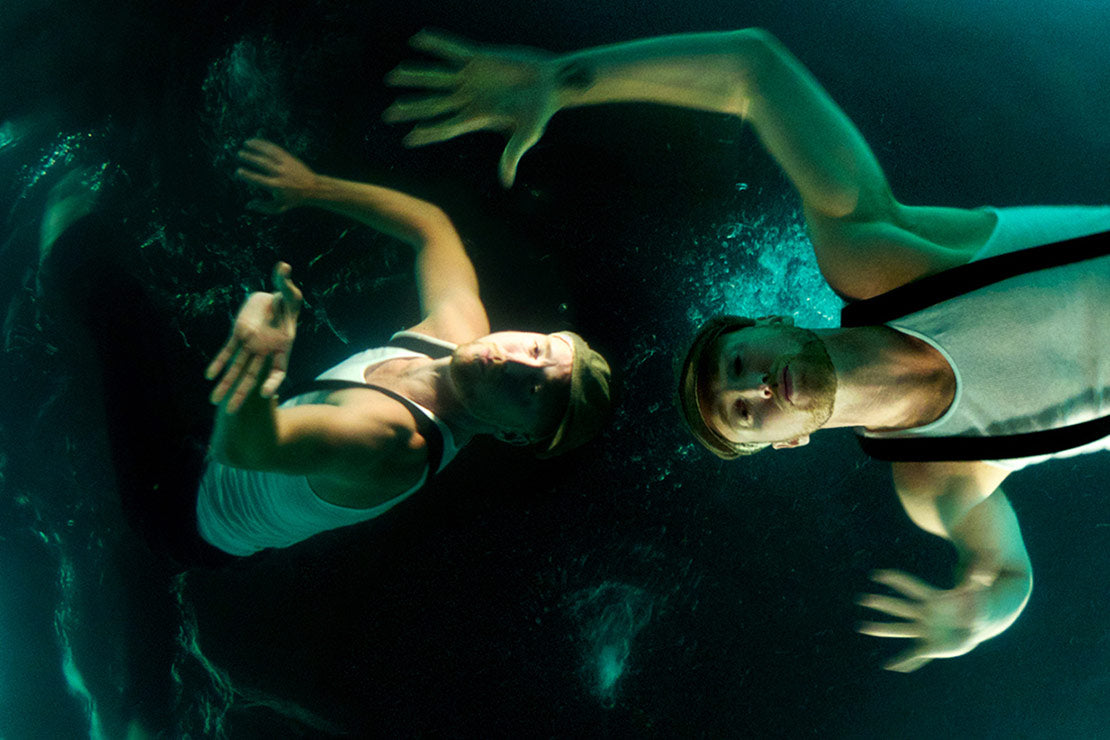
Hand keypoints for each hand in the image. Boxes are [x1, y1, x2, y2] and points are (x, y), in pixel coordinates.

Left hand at [206, 262, 302, 412]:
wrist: (275, 299)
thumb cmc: (287, 298)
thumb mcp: (290, 290)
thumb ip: (285, 282)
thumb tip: (282, 266)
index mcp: (283, 345)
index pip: (278, 369)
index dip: (272, 382)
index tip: (264, 393)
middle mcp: (266, 351)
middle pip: (252, 376)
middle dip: (241, 393)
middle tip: (231, 411)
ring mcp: (250, 346)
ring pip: (237, 368)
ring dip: (226, 383)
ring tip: (214, 401)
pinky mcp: (238, 336)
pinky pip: (227, 352)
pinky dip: (219, 363)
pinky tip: (209, 375)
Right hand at [235, 139, 318, 213]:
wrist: (312, 188)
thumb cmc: (293, 199)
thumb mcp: (279, 207)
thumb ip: (263, 207)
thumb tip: (247, 205)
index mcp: (276, 186)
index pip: (258, 179)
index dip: (247, 175)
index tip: (238, 171)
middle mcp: (280, 173)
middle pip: (262, 163)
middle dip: (250, 158)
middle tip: (239, 155)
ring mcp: (285, 164)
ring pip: (268, 153)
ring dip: (256, 147)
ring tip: (245, 144)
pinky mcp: (288, 157)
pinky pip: (274, 148)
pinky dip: (263, 144)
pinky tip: (254, 141)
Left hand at [384, 29, 559, 187]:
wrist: (551, 82)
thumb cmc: (540, 111)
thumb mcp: (527, 134)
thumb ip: (512, 155)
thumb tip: (506, 183)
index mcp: (477, 118)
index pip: (446, 127)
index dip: (427, 132)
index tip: (407, 139)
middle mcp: (469, 98)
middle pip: (433, 104)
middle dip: (410, 108)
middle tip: (388, 115)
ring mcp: (472, 78)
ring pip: (437, 77)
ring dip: (416, 76)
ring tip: (392, 77)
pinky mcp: (480, 57)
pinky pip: (453, 49)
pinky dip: (437, 44)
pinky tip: (418, 39)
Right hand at [856, 569, 995, 672]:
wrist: (977, 623)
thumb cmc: (977, 605)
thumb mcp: (978, 594)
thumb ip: (976, 585)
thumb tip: (979, 577)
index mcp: (933, 600)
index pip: (911, 587)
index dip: (895, 580)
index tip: (878, 575)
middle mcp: (924, 614)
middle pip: (899, 608)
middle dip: (881, 603)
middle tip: (862, 600)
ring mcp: (924, 630)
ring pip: (898, 629)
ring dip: (881, 629)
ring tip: (862, 627)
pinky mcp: (930, 645)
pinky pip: (914, 656)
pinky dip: (903, 662)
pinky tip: (890, 667)